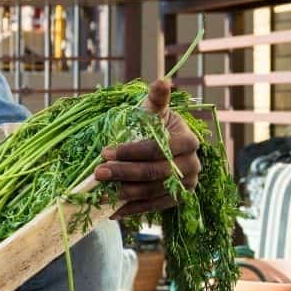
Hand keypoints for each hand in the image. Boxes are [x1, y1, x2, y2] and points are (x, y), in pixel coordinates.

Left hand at [94, 78, 200, 218]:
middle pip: (154, 172)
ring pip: (153, 192)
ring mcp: (187, 185)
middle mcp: (193, 165)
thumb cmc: (154, 125)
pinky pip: (154, 207)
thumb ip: (156, 100)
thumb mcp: (153, 112)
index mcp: (188, 141)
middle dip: (124, 173)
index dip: (130, 152)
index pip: (157, 149)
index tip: (105, 151)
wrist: (163, 147)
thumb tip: (162, 80)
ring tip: (100, 192)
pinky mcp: (178, 200)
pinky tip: (112, 210)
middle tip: (98, 173)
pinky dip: (132, 209)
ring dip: (125, 193)